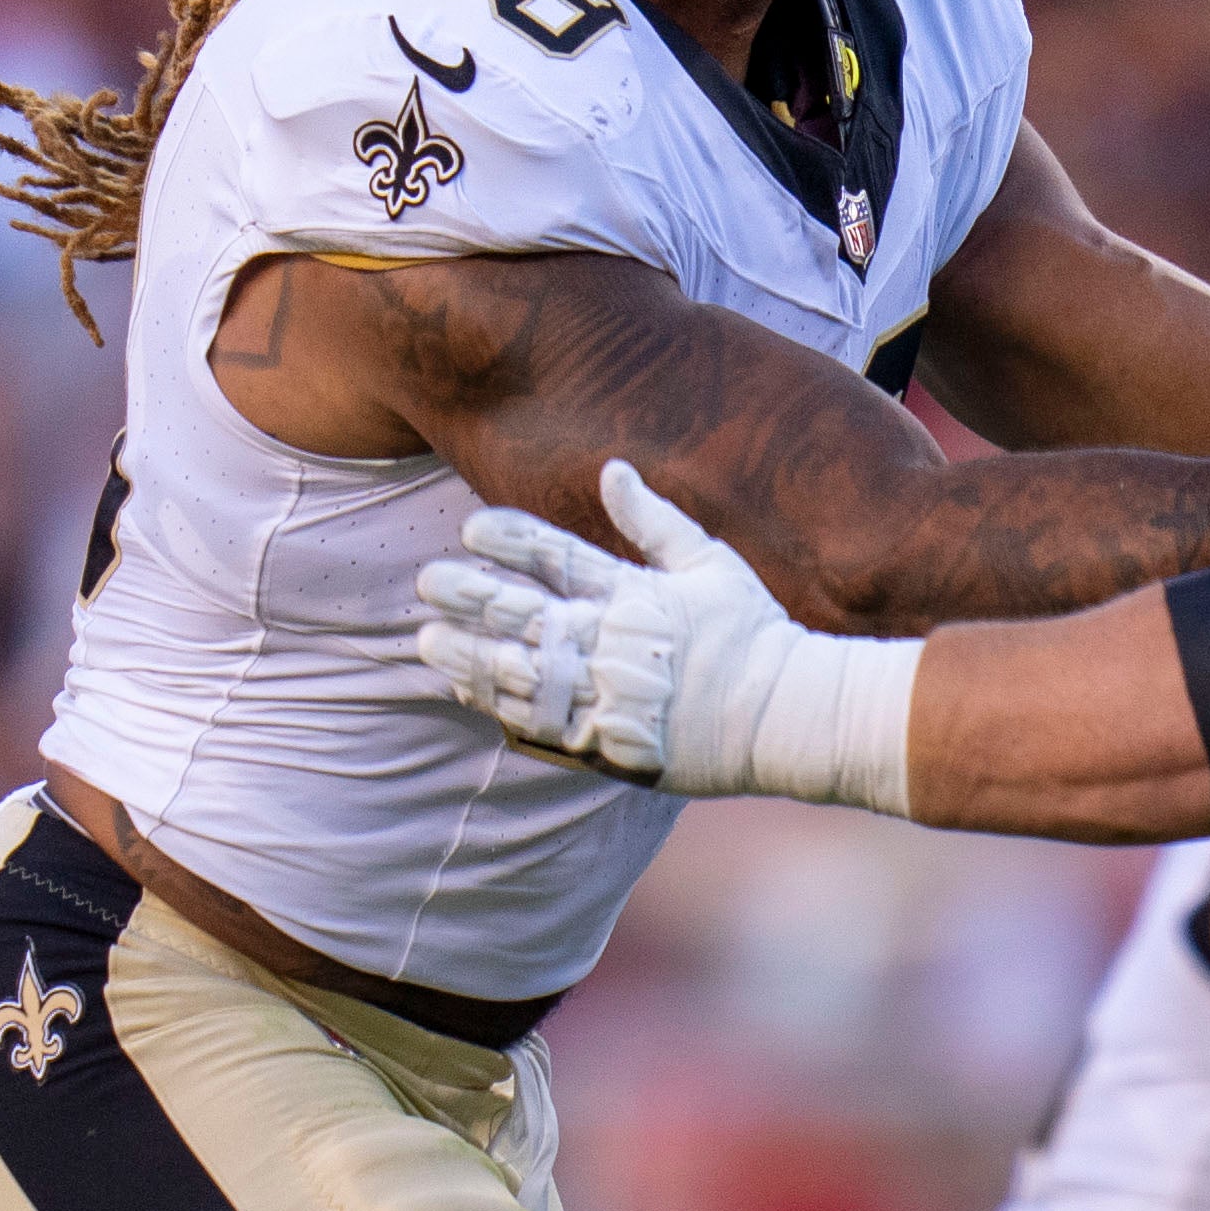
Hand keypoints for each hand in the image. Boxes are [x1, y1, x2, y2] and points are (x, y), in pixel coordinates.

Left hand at [415, 459, 919, 809]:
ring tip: (427, 641)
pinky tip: (467, 692)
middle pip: (522, 614)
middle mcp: (609, 642)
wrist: (782, 715)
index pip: (557, 558)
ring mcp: (601, 694)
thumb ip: (654, 519)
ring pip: (513, 672)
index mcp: (634, 594)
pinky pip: (534, 723)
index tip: (470, 530)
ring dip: (465, 656)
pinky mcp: (601, 741)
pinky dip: (496, 706)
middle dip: (469, 596)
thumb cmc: (752, 632)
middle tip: (427, 583)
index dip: (510, 541)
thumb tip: (611, 469)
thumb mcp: (710, 561)